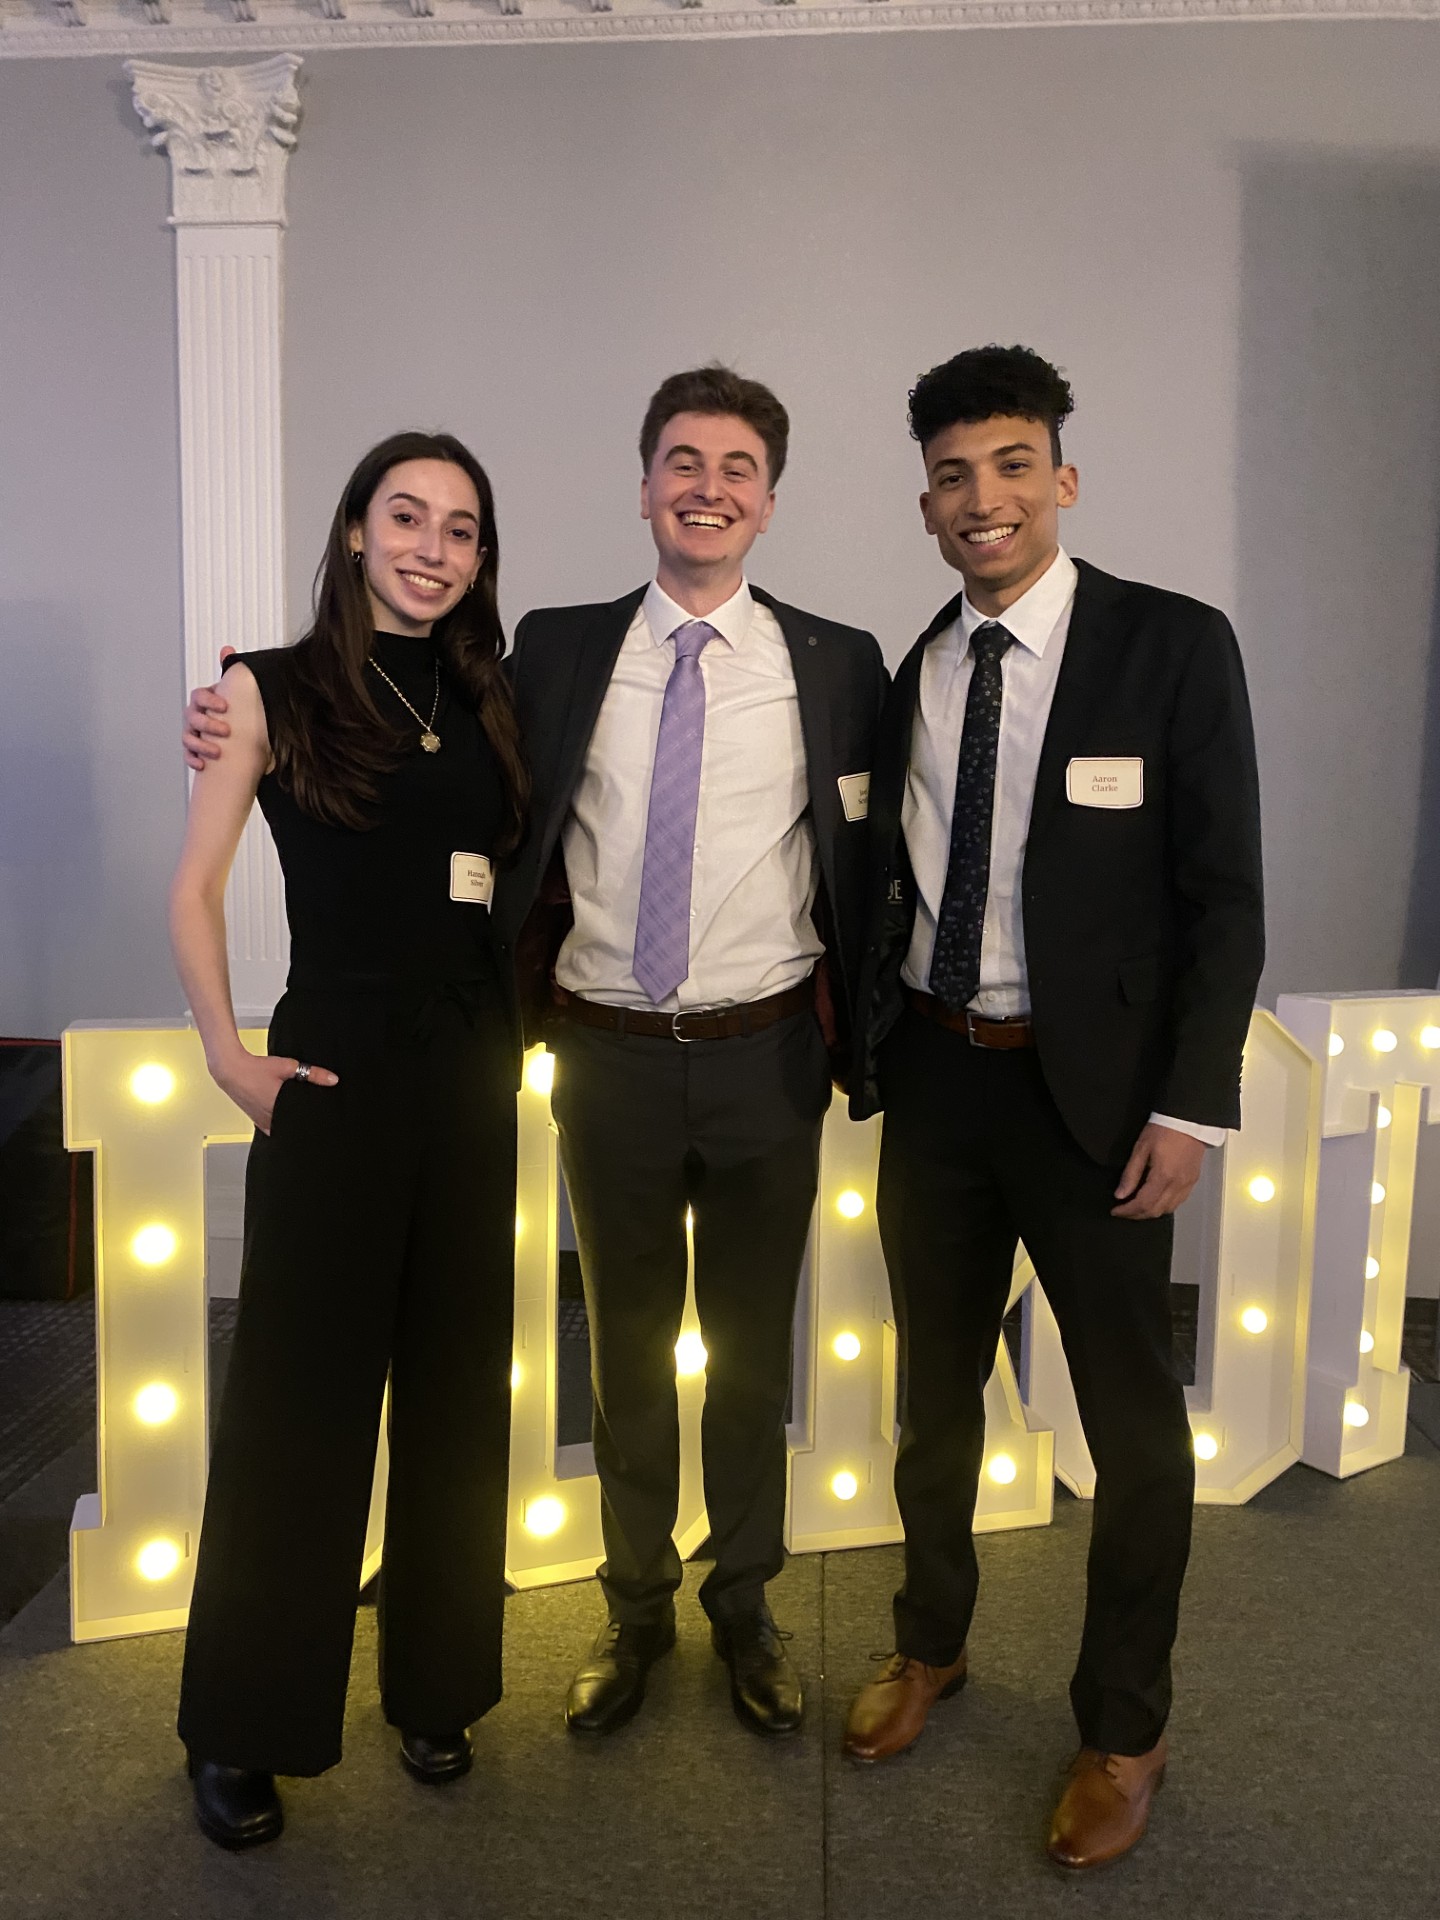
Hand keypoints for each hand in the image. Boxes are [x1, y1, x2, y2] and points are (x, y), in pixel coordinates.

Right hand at [182, 646, 237, 770]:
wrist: (239, 734)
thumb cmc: (236, 711)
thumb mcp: (237, 693)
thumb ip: (231, 672)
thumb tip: (227, 649)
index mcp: (205, 700)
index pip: (200, 695)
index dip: (210, 700)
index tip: (224, 706)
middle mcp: (195, 715)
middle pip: (193, 717)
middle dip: (208, 724)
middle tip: (226, 731)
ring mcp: (193, 732)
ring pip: (188, 737)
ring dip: (200, 744)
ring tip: (216, 752)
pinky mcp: (194, 750)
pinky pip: (188, 755)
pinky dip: (193, 759)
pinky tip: (202, 765)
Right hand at [213, 1051, 337, 1134]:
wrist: (231, 1069)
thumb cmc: (256, 1068)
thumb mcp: (288, 1067)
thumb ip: (313, 1074)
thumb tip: (333, 1080)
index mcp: (279, 1109)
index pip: (303, 1124)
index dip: (314, 1123)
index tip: (323, 1121)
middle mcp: (270, 1120)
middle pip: (294, 1128)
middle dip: (304, 1124)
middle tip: (314, 1118)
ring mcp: (262, 1122)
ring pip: (282, 1130)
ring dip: (291, 1125)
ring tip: (300, 1118)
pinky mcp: (256, 1121)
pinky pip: (271, 1129)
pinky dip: (279, 1126)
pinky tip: (285, 1119)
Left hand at [1112, 1122, 1205, 1219]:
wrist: (1189, 1119)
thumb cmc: (1162, 1130)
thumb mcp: (1141, 1148)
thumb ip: (1130, 1174)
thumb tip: (1120, 1195)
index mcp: (1163, 1177)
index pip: (1143, 1204)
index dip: (1127, 1211)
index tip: (1115, 1211)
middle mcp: (1177, 1185)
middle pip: (1156, 1211)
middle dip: (1137, 1215)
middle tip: (1123, 1211)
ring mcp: (1187, 1184)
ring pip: (1168, 1209)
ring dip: (1151, 1212)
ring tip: (1137, 1207)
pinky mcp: (1193, 1181)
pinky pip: (1178, 1202)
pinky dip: (1164, 1206)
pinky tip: (1155, 1200)